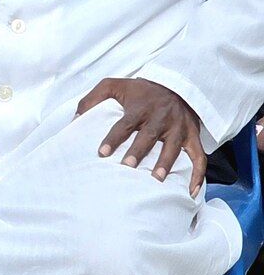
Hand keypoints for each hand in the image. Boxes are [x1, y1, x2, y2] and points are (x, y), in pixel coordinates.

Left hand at [77, 78, 204, 195]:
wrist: (176, 83)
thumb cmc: (140, 90)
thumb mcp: (114, 85)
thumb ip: (92, 99)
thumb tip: (74, 118)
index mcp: (140, 107)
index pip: (125, 124)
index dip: (113, 138)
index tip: (102, 153)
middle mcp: (161, 117)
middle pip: (149, 135)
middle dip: (138, 151)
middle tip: (127, 167)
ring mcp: (179, 127)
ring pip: (174, 146)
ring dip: (166, 162)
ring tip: (156, 179)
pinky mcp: (193, 135)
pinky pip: (199, 156)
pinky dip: (198, 174)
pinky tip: (191, 192)